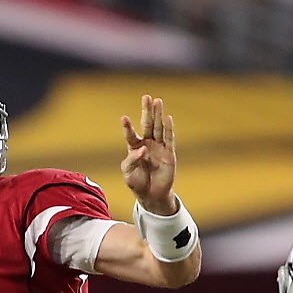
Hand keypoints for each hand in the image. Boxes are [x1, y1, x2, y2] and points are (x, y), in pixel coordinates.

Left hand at [121, 95, 177, 215]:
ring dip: (158, 115)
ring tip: (157, 101)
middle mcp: (147, 144)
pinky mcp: (169, 154)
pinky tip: (168, 118)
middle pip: (147, 124)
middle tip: (146, 97)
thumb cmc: (137, 183)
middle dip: (147, 111)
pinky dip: (169, 129)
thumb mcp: (128, 173)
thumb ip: (132, 160)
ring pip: (159, 128)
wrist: (151, 195)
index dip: (127, 127)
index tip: (123, 118)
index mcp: (134, 148)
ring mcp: (159, 148)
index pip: (130, 135)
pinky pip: (169, 139)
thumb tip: (143, 149)